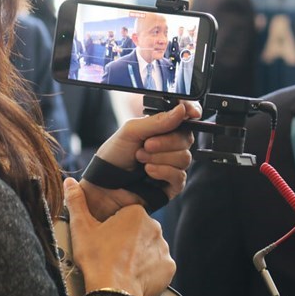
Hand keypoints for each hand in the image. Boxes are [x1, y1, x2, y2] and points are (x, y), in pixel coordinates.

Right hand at [65, 178, 174, 295]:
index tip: (106, 240)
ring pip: (150, 248)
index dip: (114, 229)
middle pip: (140, 231)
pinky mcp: (168, 267)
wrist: (112, 292)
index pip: (127, 217)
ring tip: (123, 267)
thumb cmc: (96, 260)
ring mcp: (163, 247)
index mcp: (136, 213)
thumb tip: (69, 183)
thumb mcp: (81, 228)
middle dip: (129, 241)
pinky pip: (159, 265)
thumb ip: (76, 202)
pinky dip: (150, 270)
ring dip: (140, 255)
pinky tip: (136, 275)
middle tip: (113, 255)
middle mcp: (154, 227)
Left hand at [80, 101, 200, 219]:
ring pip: (184, 157)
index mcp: (162, 128)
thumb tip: (181, 110)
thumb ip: (157, 121)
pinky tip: (149, 171)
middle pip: (186, 138)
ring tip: (141, 159)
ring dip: (161, 158)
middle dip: (166, 142)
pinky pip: (180, 175)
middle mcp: (170, 145)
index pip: (185, 116)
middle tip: (146, 144)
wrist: (103, 185)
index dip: (191, 111)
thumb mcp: (131, 131)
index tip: (190, 113)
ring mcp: (173, 165)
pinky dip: (163, 172)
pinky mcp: (172, 184)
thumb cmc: (113, 157)